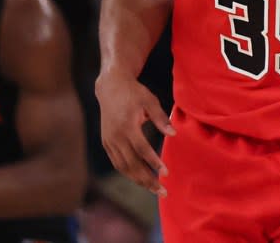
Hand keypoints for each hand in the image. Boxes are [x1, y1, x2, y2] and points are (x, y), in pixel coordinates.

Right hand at [95, 72, 174, 196]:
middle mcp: (115, 136)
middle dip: (147, 179)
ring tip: (153, 189)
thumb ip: (161, 118)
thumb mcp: (150, 101)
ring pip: (123, 167)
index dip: (153, 162)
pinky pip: (117, 162)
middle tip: (162, 191)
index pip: (141, 149)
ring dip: (137, 180)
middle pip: (131, 164)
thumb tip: (173, 134)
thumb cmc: (135, 93)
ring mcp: (109, 141)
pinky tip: (139, 179)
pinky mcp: (106, 143)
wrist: (111, 87)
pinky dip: (128, 173)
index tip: (166, 173)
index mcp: (127, 126)